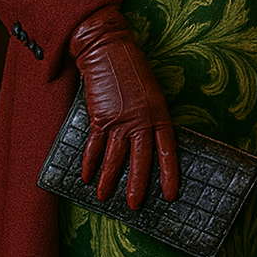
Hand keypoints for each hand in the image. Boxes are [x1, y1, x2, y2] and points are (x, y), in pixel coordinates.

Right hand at [68, 6, 177, 208]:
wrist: (108, 50)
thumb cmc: (133, 70)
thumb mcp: (153, 94)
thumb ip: (152, 118)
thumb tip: (149, 144)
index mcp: (159, 115)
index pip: (167, 150)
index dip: (169, 174)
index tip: (169, 195)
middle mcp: (141, 120)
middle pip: (140, 160)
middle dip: (137, 185)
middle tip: (134, 206)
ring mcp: (119, 120)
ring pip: (115, 157)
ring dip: (109, 179)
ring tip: (104, 198)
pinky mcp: (99, 117)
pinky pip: (94, 145)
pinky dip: (90, 162)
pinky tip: (87, 177)